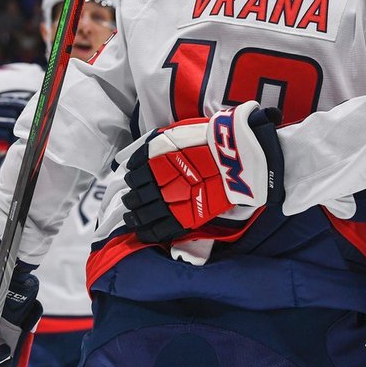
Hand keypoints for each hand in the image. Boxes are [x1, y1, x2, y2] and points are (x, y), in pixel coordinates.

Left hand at [122, 101, 283, 242]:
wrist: (234, 157)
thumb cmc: (207, 140)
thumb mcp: (174, 134)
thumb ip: (152, 147)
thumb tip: (133, 160)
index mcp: (152, 162)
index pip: (132, 176)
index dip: (132, 179)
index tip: (135, 181)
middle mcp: (157, 184)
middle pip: (134, 196)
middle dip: (131, 199)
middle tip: (131, 200)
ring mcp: (170, 203)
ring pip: (142, 215)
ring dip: (134, 217)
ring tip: (132, 218)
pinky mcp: (184, 218)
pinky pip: (160, 230)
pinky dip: (148, 232)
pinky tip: (144, 232)